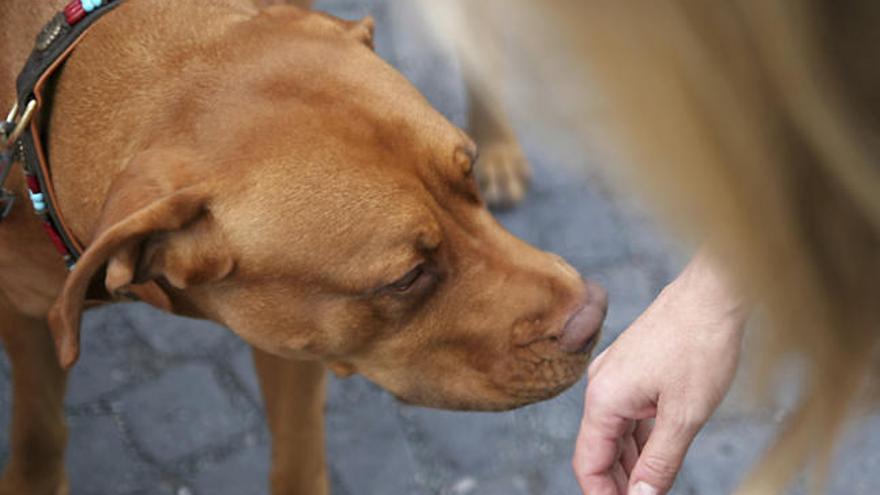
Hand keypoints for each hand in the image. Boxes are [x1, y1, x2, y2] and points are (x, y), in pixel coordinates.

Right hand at [573, 252, 747, 494]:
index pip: (588, 462)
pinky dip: (641, 439)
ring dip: (632, 464)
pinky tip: (658, 457)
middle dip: (618, 483)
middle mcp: (601, 387)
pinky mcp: (632, 369)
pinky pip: (629, 414)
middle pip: (599, 450)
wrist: (713, 293)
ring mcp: (616, 376)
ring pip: (616, 433)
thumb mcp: (684, 416)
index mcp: (603, 399)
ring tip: (653, 489)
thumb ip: (659, 463)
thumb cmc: (699, 344)